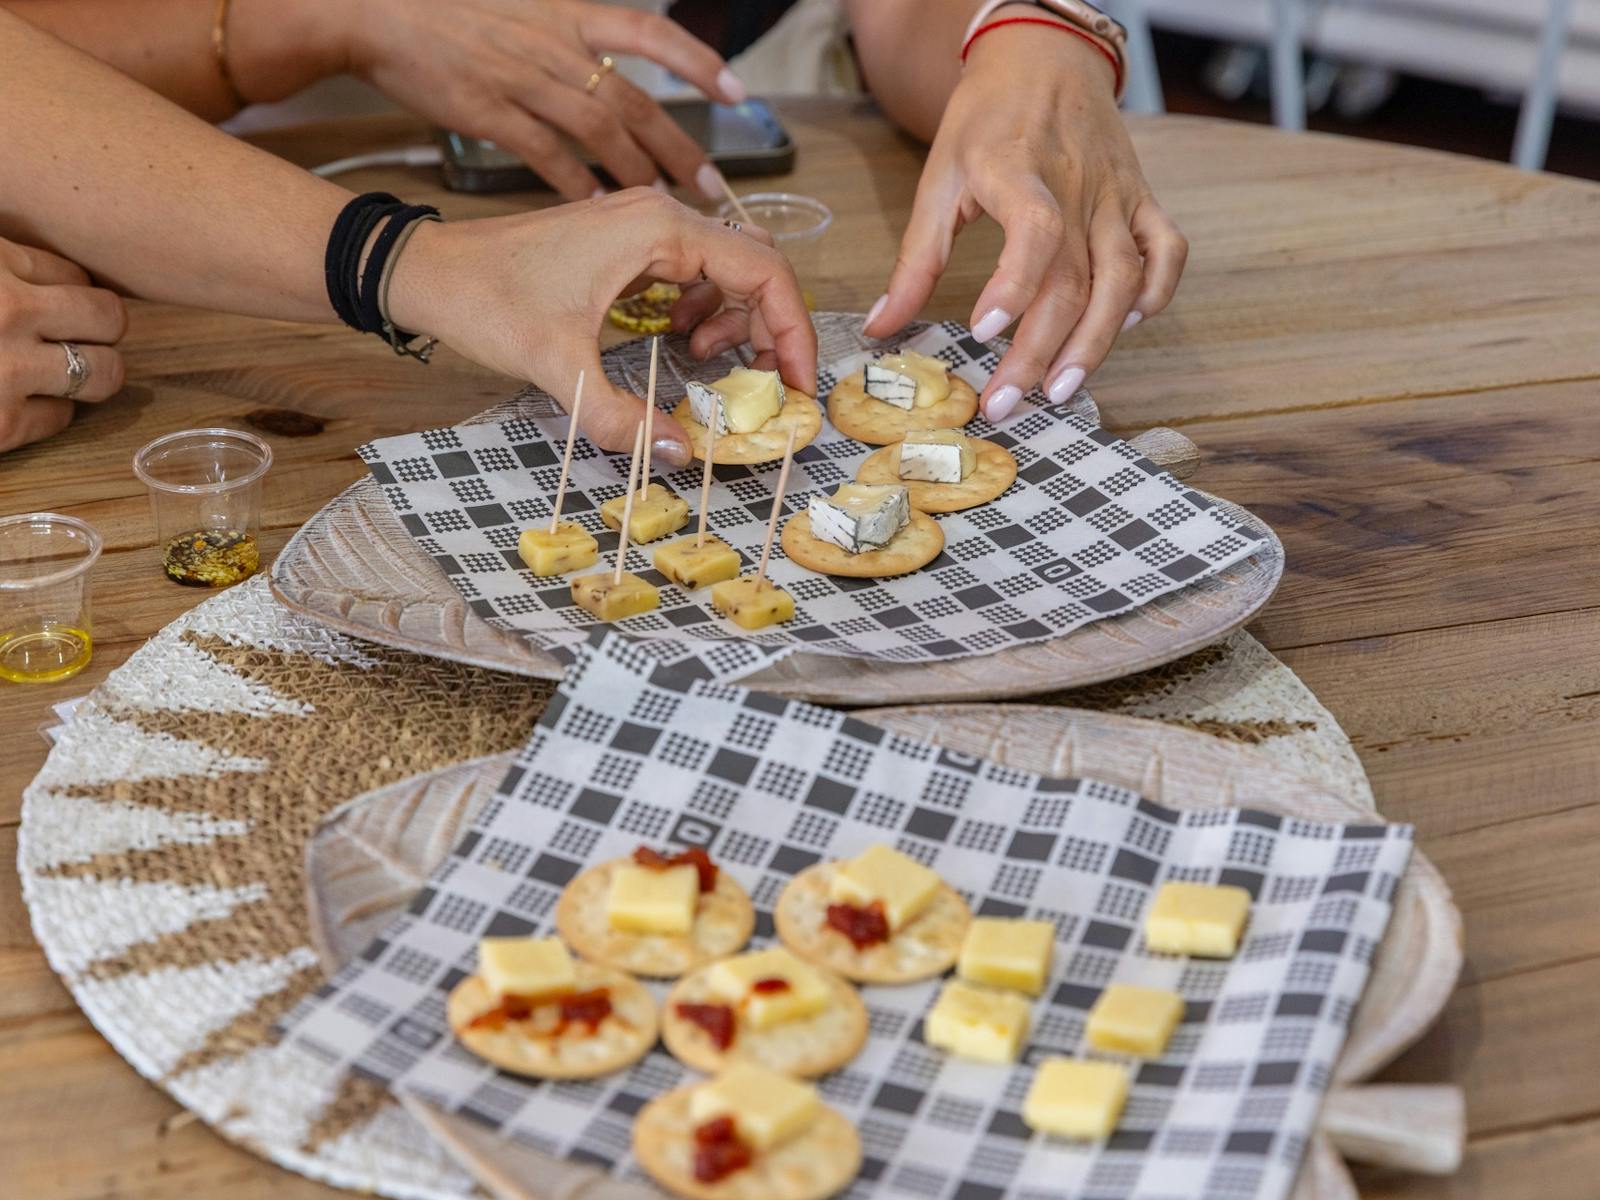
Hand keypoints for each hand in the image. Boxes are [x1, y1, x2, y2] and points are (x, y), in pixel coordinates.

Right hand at [0, 237, 125, 453]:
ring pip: (104, 373)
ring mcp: (7, 369)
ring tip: (54, 371)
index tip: (51, 303)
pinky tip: (14, 401)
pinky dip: (45, 413)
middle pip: (109, 317)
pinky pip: (59, 418)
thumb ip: (7, 266)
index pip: (73, 274)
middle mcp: (9, 310)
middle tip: (71, 338)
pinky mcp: (0, 424)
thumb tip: (63, 277)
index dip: (67, 292)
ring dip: (88, 375)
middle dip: (98, 330)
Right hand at [343, 0, 743, 200]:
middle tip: (711, 185)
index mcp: (568, 13)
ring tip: (668, 205)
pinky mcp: (491, 112)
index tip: (737, 89)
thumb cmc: (451, 12)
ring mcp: (524, 79)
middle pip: (634, 100)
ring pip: (600, 132)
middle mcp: (555, 45)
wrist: (378, 10)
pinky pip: (548, 157)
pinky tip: (601, 209)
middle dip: (679, 145)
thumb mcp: (523, 7)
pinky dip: (579, 185)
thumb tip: (607, 68)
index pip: (650, 32)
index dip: (697, 61)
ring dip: (639, 172)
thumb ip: (569, 36)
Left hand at [388, 189, 814, 465]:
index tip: (796, 384)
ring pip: (725, 270)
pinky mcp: (624, 243)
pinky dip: (699, 310)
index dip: (791, 332)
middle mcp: (659, 216)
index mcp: (658, 230)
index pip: (764, 272)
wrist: (427, 271)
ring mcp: (641, 226)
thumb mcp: (558, 369)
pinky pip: (690, 273)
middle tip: (764, 388)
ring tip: (705, 365)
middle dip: (768, 330)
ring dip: (732, 321)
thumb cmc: (487, 301)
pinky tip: (675, 342)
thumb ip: (623, 419)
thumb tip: (684, 456)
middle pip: (753, 269)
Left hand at [863, 22, 1187, 419]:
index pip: (1034, 229)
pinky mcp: (1142, 198)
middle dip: (1038, 351)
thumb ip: (915, 259)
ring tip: (1060, 389)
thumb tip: (880, 326)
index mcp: (1017, 168)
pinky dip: (1155, 294)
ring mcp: (1116, 194)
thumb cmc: (987, 120)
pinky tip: (1124, 329)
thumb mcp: (937, 178)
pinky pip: (1168, 251)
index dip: (1015, 284)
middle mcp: (1075, 184)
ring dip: (1095, 342)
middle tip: (1006, 402)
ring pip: (1122, 279)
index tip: (983, 332)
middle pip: (1072, 280)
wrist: (1045, 58)